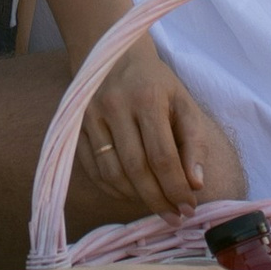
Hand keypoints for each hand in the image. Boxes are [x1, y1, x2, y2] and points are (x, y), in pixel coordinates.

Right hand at [77, 38, 217, 220]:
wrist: (113, 52)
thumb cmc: (156, 82)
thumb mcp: (183, 102)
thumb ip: (194, 142)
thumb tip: (195, 184)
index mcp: (147, 98)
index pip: (162, 156)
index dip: (176, 187)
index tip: (189, 208)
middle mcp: (115, 107)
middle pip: (136, 169)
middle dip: (158, 199)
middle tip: (174, 217)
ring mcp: (90, 117)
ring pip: (112, 173)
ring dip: (135, 198)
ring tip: (156, 206)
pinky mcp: (75, 126)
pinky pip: (93, 170)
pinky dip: (113, 189)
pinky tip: (132, 194)